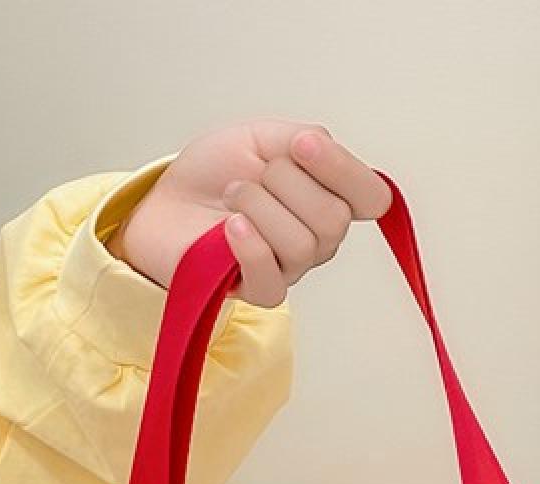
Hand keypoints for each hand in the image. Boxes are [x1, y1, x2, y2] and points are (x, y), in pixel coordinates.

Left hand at [110, 121, 390, 306]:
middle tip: (255, 174)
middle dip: (288, 183)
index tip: (302, 144)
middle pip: (334, 219)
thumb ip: (301, 139)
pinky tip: (230, 226)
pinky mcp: (258, 291)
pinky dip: (251, 247)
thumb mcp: (262, 137)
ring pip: (302, 245)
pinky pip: (273, 281)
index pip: (372, 197)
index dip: (343, 170)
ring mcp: (291, 267)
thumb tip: (321, 147)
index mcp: (330, 195)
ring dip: (260, 207)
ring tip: (233, 197)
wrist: (168, 200)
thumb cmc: (215, 173)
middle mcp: (319, 237)